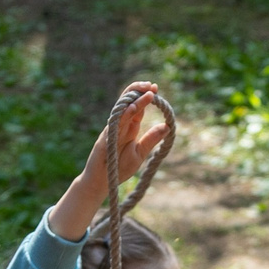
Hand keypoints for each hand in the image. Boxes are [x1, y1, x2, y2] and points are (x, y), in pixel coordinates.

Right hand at [47, 81, 174, 238]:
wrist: (102, 183)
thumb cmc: (119, 168)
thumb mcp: (140, 153)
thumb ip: (151, 139)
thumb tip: (167, 126)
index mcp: (128, 128)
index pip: (137, 108)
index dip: (146, 97)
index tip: (156, 88)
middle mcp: (119, 125)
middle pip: (128, 102)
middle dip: (139, 91)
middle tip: (152, 85)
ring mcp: (111, 130)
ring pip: (122, 110)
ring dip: (135, 100)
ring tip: (148, 92)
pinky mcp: (105, 139)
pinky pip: (115, 124)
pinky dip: (124, 115)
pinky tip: (134, 107)